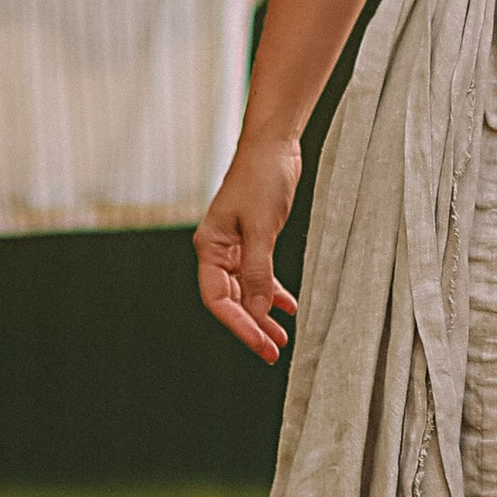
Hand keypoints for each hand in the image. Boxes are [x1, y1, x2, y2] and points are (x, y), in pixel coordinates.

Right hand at [195, 134, 300, 362]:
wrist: (273, 145)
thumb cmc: (262, 179)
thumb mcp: (262, 229)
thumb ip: (259, 271)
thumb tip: (259, 310)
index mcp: (209, 248)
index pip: (219, 299)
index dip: (240, 326)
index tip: (263, 345)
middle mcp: (217, 250)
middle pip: (231, 300)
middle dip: (252, 326)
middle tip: (274, 351)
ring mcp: (235, 246)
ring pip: (246, 290)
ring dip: (263, 312)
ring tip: (282, 336)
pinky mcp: (253, 239)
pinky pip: (259, 274)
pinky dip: (272, 291)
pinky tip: (287, 305)